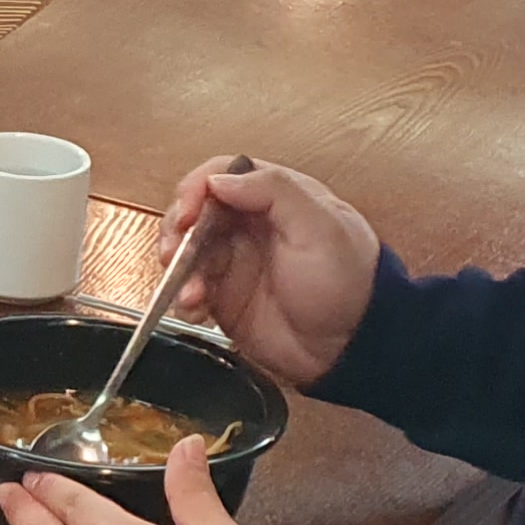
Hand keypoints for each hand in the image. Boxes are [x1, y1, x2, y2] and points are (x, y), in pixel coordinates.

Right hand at [159, 157, 378, 385]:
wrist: (349, 349)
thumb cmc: (348, 285)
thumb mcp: (321, 228)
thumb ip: (275, 191)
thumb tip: (220, 179)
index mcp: (275, 199)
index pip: (222, 174)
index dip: (196, 188)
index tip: (188, 213)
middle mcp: (250, 226)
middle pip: (194, 211)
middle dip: (178, 229)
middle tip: (175, 252)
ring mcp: (234, 261)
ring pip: (186, 250)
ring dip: (177, 268)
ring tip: (190, 291)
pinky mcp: (224, 296)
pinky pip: (188, 289)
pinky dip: (183, 298)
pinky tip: (195, 308)